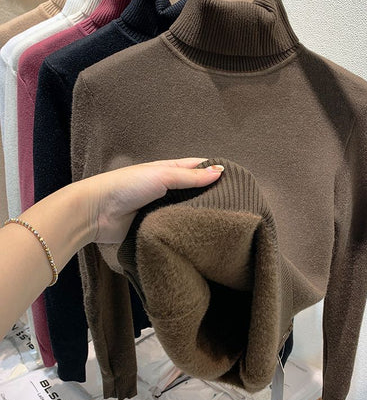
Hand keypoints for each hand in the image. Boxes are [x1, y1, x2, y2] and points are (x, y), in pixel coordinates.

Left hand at [79, 157, 223, 243]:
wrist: (97, 213)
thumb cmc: (127, 186)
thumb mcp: (162, 175)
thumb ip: (190, 176)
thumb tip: (220, 171)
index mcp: (167, 170)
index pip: (196, 167)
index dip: (213, 170)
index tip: (235, 178)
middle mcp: (166, 188)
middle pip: (193, 190)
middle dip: (210, 194)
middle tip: (235, 203)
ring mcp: (161, 208)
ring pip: (186, 209)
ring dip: (200, 213)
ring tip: (225, 219)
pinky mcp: (157, 226)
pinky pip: (176, 226)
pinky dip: (187, 227)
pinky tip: (204, 232)